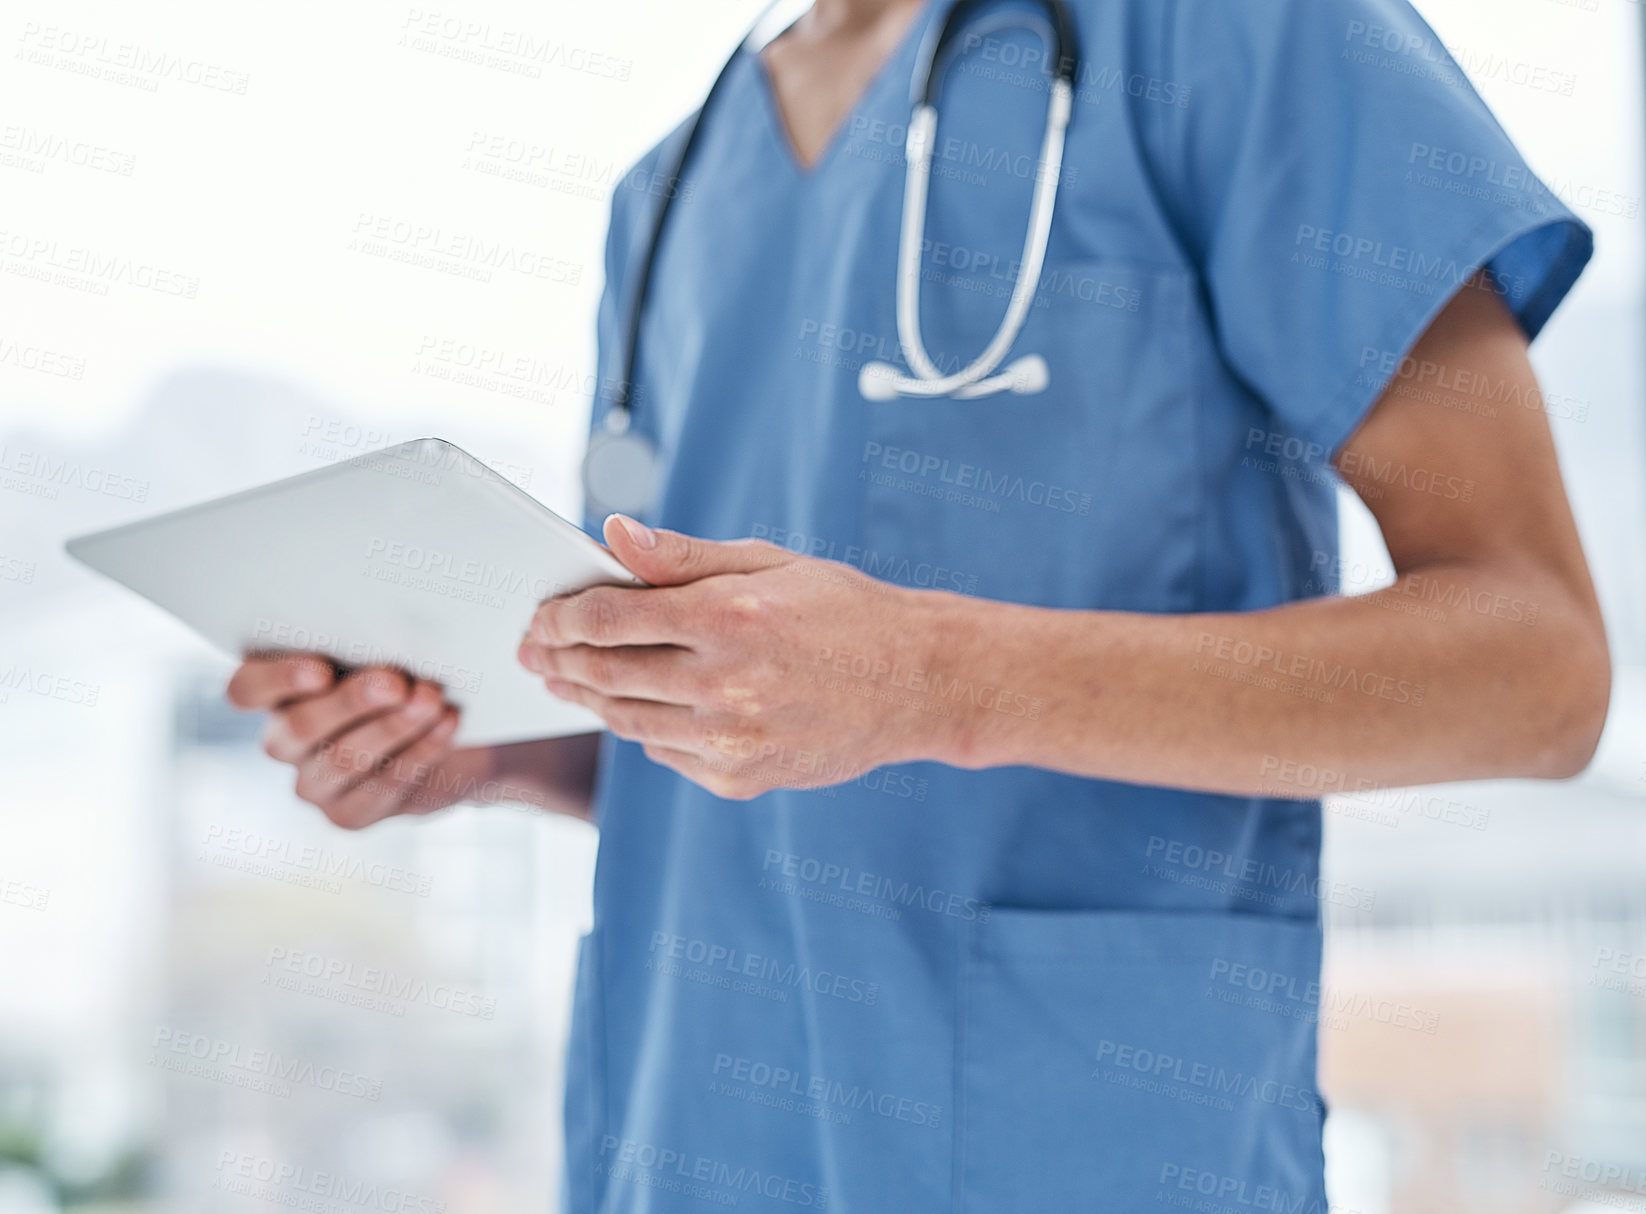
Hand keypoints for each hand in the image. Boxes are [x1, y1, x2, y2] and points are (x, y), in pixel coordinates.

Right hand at [225, 655, 489, 828]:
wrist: (445, 726)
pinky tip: (446, 725)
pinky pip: (380, 787)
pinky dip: (420, 752)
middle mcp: (284, 740)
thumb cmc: (407, 669)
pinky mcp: (349, 814)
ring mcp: (313, 783)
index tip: (321, 670)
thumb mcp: (390, 647)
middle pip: (298, 727)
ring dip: (392, 728)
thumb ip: (379, 638)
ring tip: (432, 700)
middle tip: (396, 682)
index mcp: (276, 690)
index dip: (276, 681)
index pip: (245, 689)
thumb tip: (415, 632)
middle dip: (352, 702)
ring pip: (342, 760)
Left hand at [516, 515, 958, 799]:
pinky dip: (642, 729)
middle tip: (535, 652)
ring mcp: (732, 740)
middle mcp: (726, 685)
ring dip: (589, 699)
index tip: (540, 616)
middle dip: (559, 660)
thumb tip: (610, 535)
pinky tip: (634, 709)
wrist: (915, 683)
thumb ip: (681, 556)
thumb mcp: (767, 563)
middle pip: (606, 674)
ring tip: (569, 681)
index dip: (561, 617)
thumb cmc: (841, 610)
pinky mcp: (741, 778)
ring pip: (628, 721)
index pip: (609, 619)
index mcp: (730, 617)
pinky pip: (666, 754)